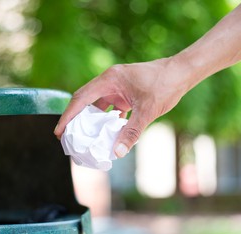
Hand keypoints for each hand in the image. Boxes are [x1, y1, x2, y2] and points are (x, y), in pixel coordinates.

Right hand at [54, 57, 192, 157]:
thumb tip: (118, 153)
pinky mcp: (125, 93)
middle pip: (85, 101)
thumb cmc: (165, 85)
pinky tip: (107, 133)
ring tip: (85, 137)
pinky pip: (110, 107)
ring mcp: (117, 87)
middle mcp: (110, 81)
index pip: (81, 98)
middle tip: (67, 137)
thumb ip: (131, 131)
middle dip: (76, 119)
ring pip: (98, 105)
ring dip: (92, 121)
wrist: (182, 72)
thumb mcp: (147, 110)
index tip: (59, 131)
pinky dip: (107, 120)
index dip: (68, 116)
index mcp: (109, 79)